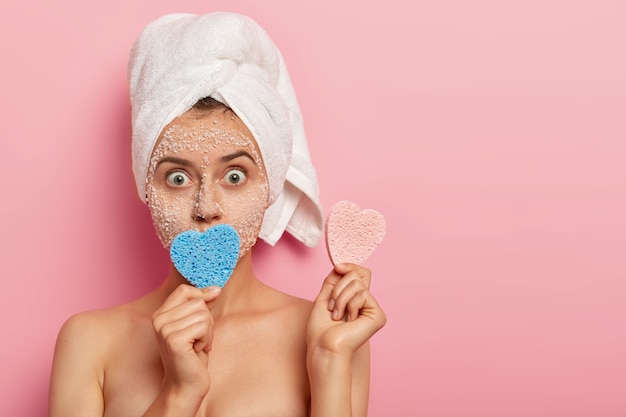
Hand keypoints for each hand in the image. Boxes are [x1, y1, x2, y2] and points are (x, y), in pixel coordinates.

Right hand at [152, 284, 220, 398]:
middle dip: (207, 319)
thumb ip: (202, 306)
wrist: (185, 385)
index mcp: (160, 314)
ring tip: (198, 345)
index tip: (212, 301)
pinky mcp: (174, 340)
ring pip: (203, 314)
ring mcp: (165, 329)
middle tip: (200, 338)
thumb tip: (215, 289)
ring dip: (208, 331)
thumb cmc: (192, 356)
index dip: (201, 294)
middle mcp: (159, 319)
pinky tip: (198, 351)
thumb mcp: (196, 325)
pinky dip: (207, 339)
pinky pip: (204, 326)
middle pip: (197, 302)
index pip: (184, 290)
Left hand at [306, 263, 385, 356]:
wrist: (323, 346)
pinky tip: (348, 320)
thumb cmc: (320, 330)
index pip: (359, 273)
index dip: (349, 266)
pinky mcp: (378, 315)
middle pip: (357, 274)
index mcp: (354, 300)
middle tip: (332, 306)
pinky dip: (349, 304)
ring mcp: (372, 309)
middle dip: (338, 287)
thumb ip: (334, 280)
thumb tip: (340, 265)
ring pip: (357, 283)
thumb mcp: (324, 298)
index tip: (337, 267)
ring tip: (337, 315)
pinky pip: (363, 294)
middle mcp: (365, 303)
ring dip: (340, 298)